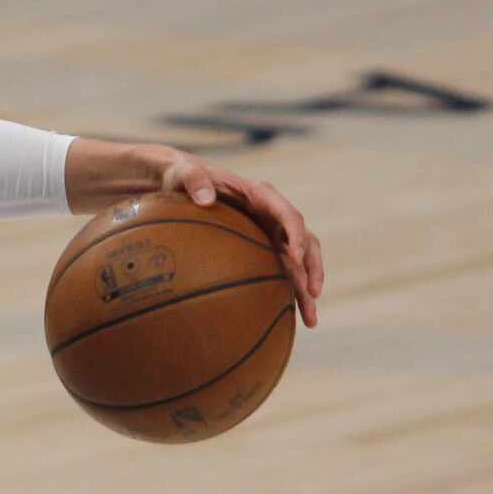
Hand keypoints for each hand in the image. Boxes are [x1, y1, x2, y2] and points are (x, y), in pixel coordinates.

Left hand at [154, 149, 324, 326]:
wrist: (179, 183)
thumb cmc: (181, 176)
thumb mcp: (183, 173)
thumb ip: (194, 180)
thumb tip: (206, 200)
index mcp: (258, 194)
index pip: (287, 214)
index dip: (295, 234)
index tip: (295, 256)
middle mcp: (270, 213)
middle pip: (304, 240)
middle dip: (311, 267)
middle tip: (313, 293)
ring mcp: (269, 231)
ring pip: (299, 260)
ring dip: (307, 287)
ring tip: (311, 320)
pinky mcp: (261, 246)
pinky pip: (281, 269)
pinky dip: (288, 291)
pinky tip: (289, 317)